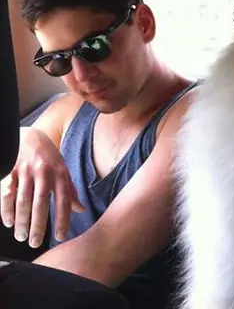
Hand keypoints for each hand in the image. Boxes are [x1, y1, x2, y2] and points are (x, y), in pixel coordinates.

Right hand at [0, 128, 83, 247]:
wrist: (28, 136)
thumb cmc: (48, 157)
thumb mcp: (63, 169)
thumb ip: (70, 190)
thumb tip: (80, 209)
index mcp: (60, 174)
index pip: (63, 200)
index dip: (63, 219)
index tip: (61, 236)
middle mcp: (44, 173)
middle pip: (41, 203)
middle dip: (39, 225)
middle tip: (36, 243)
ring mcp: (26, 172)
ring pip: (23, 200)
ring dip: (22, 221)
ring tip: (22, 237)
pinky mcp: (10, 171)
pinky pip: (7, 192)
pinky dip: (6, 209)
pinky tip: (8, 222)